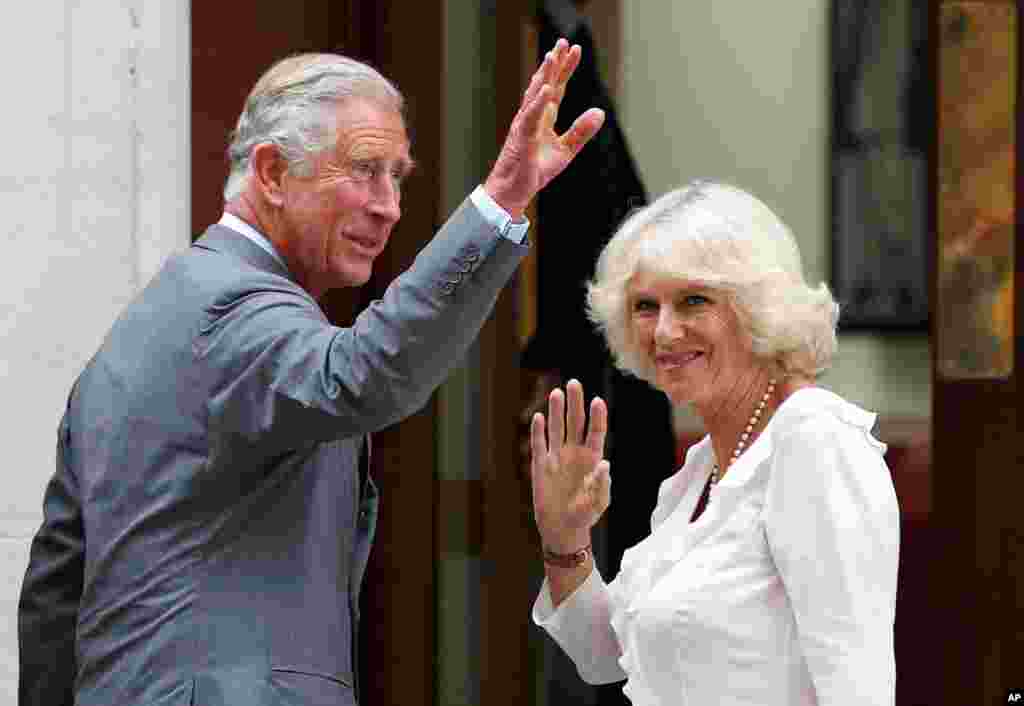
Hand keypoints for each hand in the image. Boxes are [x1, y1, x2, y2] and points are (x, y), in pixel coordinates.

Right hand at [484, 38, 605, 218]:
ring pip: (535, 94)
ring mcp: (525, 124)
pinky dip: (539, 102)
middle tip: (563, 42)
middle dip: (555, 63)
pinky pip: (530, 116)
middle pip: (545, 83)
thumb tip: (600, 112)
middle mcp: (533, 115)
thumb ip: (581, 131)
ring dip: (544, 75)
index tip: (575, 49)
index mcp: (544, 117)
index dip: (565, 68)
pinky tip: (547, 88)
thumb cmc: (535, 170)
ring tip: (553, 56)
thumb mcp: (566, 151)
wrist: (514, 190)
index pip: (557, 87)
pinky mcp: (521, 137)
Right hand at [530, 379, 610, 553]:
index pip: (595, 431)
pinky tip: (538, 417)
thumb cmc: (585, 514)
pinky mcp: (541, 465)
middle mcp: (574, 452)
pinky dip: (538, 431)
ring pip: (556, 428)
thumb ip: (603, 484)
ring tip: (556, 393)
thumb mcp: (599, 502)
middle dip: (574, 403)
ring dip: (556, 411)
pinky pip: (539, 444)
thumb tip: (605, 463)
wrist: (563, 528)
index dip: (596, 416)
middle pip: (575, 423)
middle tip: (573, 383)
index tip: (597, 400)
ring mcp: (557, 456)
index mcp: (591, 457)